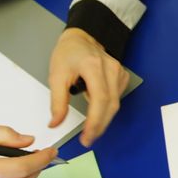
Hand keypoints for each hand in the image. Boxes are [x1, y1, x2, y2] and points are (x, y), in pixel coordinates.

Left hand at [48, 28, 128, 146]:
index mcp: (93, 66)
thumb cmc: (68, 53)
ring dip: (104, 119)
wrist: (82, 38)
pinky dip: (107, 109)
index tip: (87, 136)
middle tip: (88, 139)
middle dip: (100, 126)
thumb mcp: (56, 75)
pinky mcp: (122, 76)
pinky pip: (117, 98)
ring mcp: (119, 73)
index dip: (95, 121)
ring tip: (91, 130)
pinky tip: (97, 111)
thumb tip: (56, 123)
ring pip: (115, 103)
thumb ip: (57, 101)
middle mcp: (111, 69)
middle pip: (111, 105)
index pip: (100, 99)